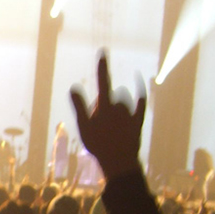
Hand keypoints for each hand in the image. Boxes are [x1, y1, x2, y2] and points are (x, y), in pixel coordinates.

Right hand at [70, 52, 145, 179]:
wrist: (120, 162)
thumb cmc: (98, 145)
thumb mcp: (84, 127)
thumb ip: (79, 106)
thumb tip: (74, 87)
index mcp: (106, 106)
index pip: (104, 81)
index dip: (103, 66)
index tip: (103, 51)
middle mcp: (121, 105)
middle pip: (110, 97)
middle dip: (103, 105)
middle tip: (97, 125)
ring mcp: (131, 113)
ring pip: (123, 102)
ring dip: (117, 106)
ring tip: (110, 126)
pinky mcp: (139, 120)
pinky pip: (140, 103)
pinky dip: (140, 96)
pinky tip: (140, 91)